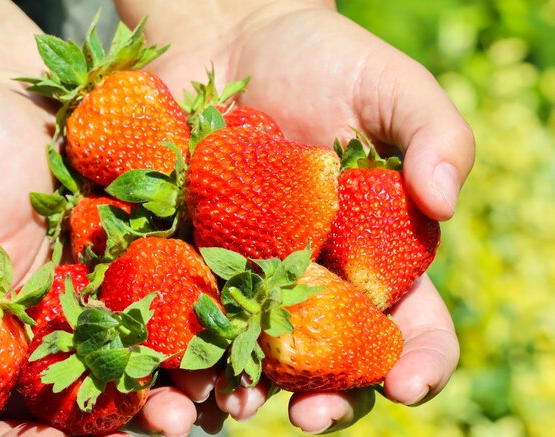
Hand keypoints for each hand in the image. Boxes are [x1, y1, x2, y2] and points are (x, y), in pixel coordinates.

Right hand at [0, 3, 230, 436]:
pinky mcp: (161, 246)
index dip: (43, 435)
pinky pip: (192, 286)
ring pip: (160, 344)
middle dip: (142, 410)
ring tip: (228, 396)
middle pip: (109, 382)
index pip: (27, 402)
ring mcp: (122, 283)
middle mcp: (73, 315)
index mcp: (14, 326)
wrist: (18, 92)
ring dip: (194, 373)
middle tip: (175, 421)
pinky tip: (246, 328)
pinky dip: (217, 311)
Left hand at [117, 0, 472, 432]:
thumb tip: (447, 202)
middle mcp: (311, 282)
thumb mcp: (392, 87)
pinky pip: (180, 316)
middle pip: (327, 361)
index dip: (419, 361)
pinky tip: (162, 370)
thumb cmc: (324, 59)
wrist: (230, 39)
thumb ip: (436, 136)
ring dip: (237, 393)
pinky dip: (171, 350)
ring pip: (248, 356)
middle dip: (324, 398)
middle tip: (308, 415)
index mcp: (374, 257)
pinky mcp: (185, 258)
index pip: (411, 327)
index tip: (408, 384)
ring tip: (224, 406)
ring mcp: (244, 277)